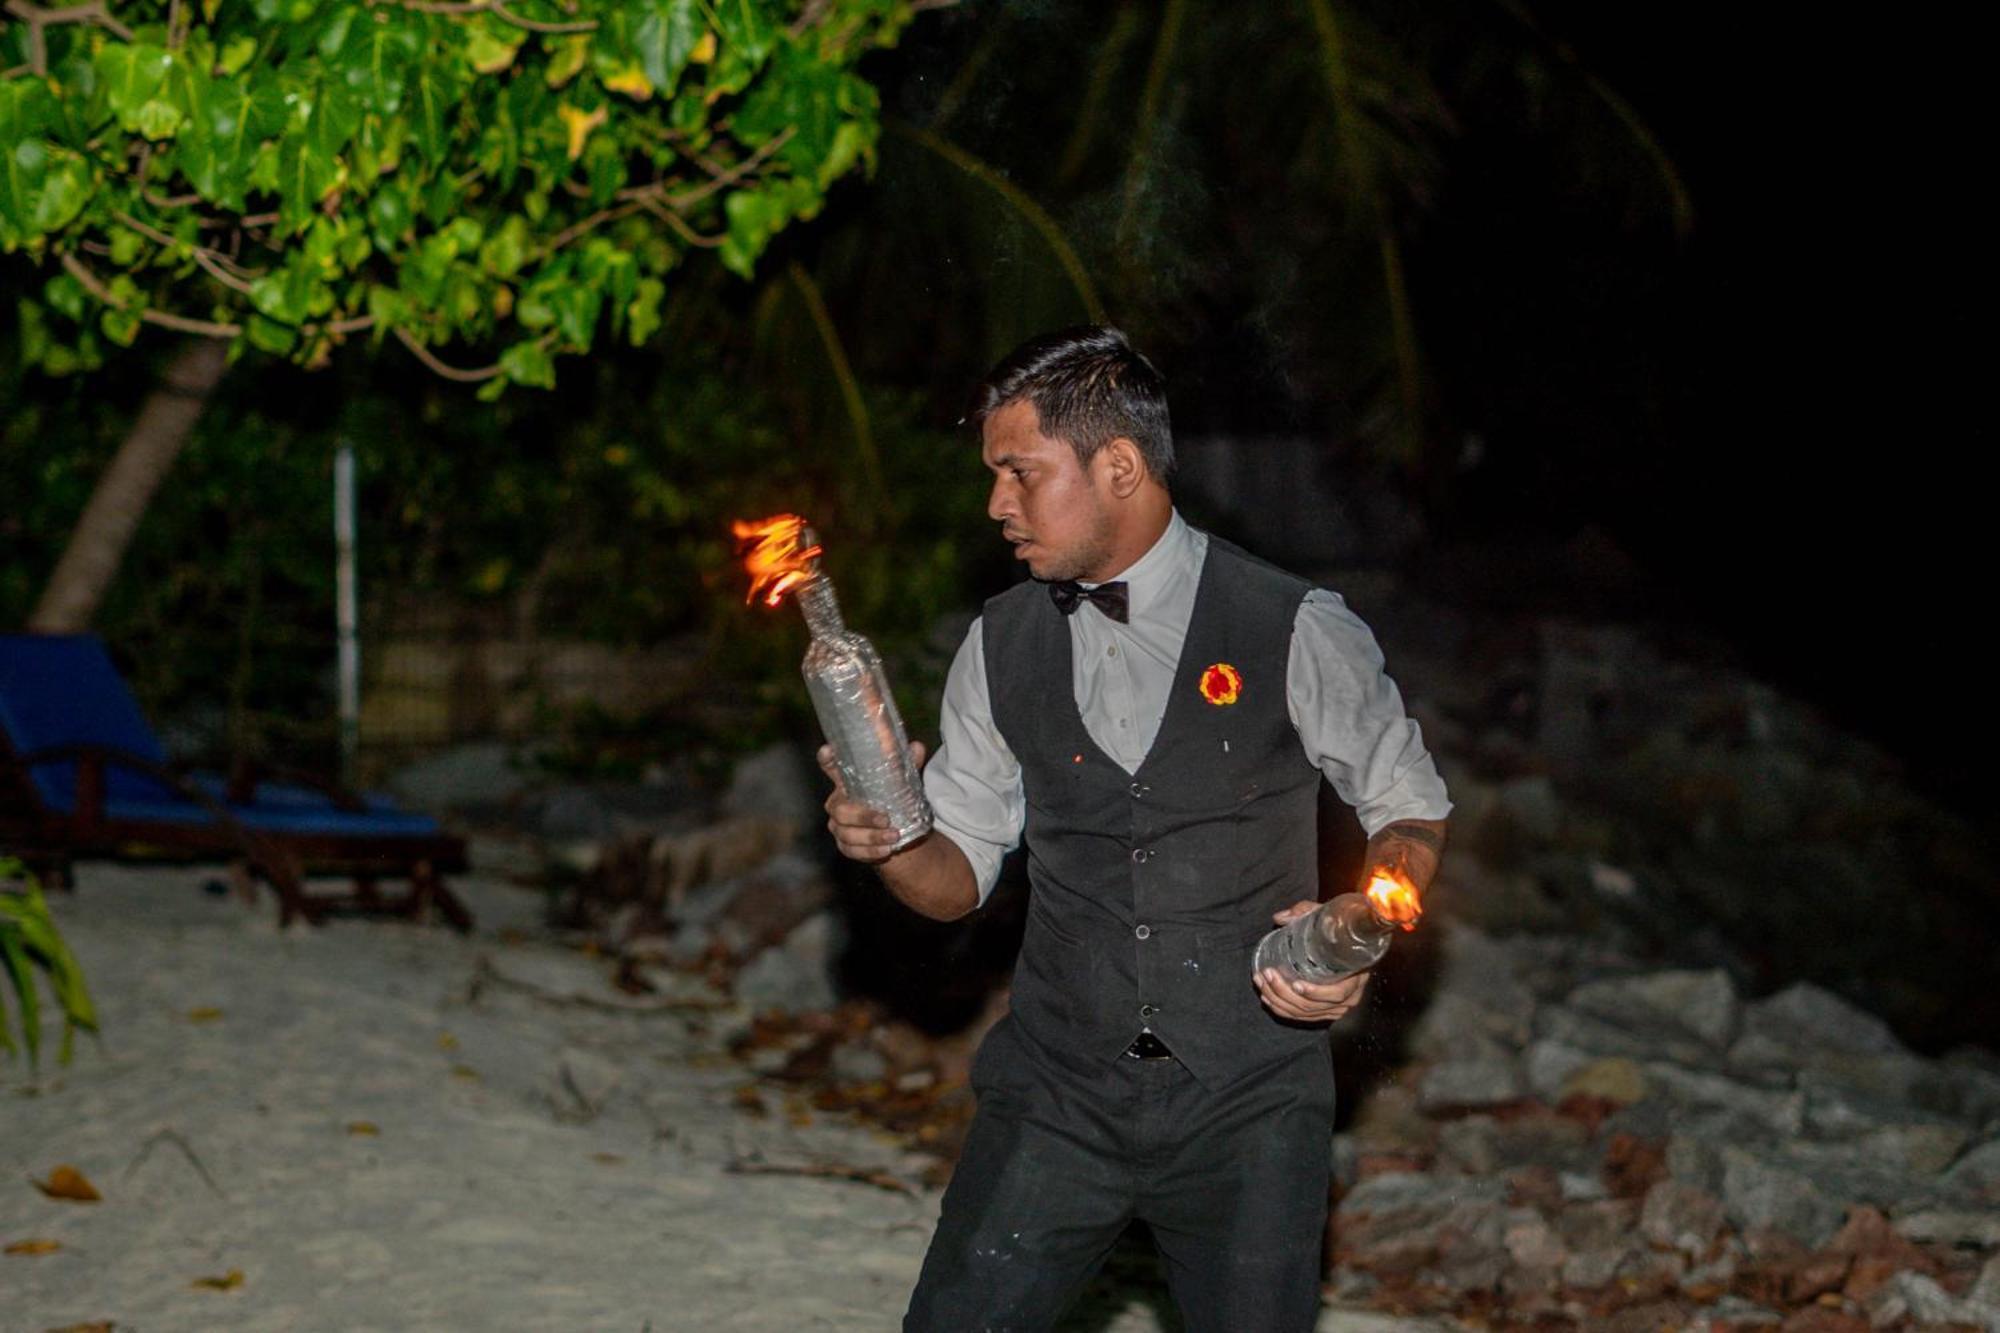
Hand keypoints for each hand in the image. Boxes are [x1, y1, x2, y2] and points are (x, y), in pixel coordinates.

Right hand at [819, 742, 926, 864]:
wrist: (895, 831)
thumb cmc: (892, 799)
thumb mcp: (902, 782)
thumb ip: (907, 766)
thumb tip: (917, 747)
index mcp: (847, 783)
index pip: (832, 768)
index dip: (827, 760)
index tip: (828, 751)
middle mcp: (838, 804)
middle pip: (840, 810)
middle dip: (863, 816)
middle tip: (886, 819)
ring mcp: (839, 827)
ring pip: (847, 834)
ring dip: (871, 836)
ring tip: (894, 837)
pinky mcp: (846, 846)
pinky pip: (853, 851)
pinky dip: (870, 851)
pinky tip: (886, 850)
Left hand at [1254, 899, 1370, 1022]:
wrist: (1349, 943)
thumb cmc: (1339, 930)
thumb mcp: (1325, 916)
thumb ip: (1304, 912)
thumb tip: (1280, 918)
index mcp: (1356, 976)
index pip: (1337, 993)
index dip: (1315, 992)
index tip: (1296, 983)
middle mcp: (1349, 997)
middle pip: (1314, 1006)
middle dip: (1285, 993)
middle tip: (1268, 974)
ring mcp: (1336, 1007)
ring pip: (1304, 1013)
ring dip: (1279, 1000)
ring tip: (1262, 982)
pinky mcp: (1325, 1011)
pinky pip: (1302, 1017)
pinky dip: (1282, 1010)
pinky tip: (1268, 997)